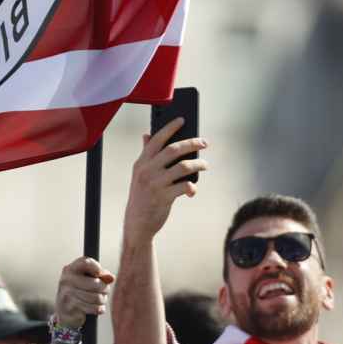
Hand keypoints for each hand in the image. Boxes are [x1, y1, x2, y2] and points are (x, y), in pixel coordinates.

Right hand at [54, 257, 113, 328]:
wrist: (64, 312)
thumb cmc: (79, 292)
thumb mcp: (87, 279)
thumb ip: (100, 275)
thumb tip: (111, 278)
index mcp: (70, 269)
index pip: (86, 262)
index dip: (98, 268)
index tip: (100, 275)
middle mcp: (67, 280)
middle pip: (96, 284)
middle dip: (105, 289)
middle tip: (104, 292)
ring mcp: (67, 294)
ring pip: (97, 297)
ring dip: (102, 300)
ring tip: (99, 300)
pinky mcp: (71, 308)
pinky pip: (94, 308)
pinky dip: (99, 309)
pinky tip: (96, 308)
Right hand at [122, 119, 208, 240]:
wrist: (137, 223)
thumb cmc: (142, 196)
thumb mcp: (139, 174)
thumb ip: (145, 155)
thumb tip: (147, 135)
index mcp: (141, 163)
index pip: (157, 140)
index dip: (170, 128)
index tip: (182, 120)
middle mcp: (147, 171)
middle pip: (173, 150)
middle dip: (192, 143)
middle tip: (204, 143)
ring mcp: (155, 184)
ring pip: (183, 167)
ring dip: (198, 165)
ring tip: (205, 165)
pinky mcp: (164, 198)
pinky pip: (185, 186)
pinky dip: (192, 187)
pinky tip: (193, 189)